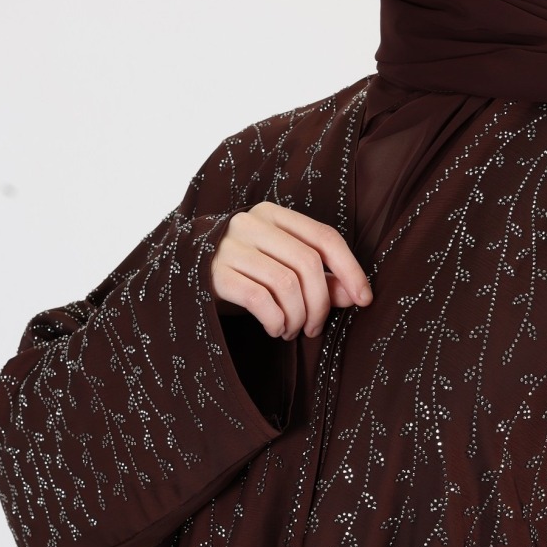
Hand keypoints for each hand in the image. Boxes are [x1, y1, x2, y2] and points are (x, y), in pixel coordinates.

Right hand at [209, 201, 372, 340]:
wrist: (182, 278)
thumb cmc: (242, 275)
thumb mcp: (282, 272)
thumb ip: (320, 279)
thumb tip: (356, 296)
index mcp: (274, 215)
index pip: (325, 237)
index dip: (350, 270)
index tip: (364, 299)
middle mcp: (251, 223)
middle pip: (308, 263)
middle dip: (320, 304)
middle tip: (314, 328)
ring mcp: (230, 247)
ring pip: (286, 283)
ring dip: (297, 316)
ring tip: (291, 330)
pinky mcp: (215, 273)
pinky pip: (260, 299)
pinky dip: (276, 320)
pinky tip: (275, 329)